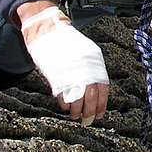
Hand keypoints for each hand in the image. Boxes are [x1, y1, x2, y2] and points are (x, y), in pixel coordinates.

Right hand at [18, 4, 109, 125]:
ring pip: (78, 100)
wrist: (48, 30)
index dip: (101, 104)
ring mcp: (71, 73)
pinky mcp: (56, 77)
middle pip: (91, 98)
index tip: (99, 114)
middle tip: (87, 121)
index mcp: (95, 62)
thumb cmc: (66, 42)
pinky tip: (65, 106)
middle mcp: (85, 69)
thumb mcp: (86, 52)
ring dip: (77, 111)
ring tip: (75, 114)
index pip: (103, 89)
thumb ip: (91, 69)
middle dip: (89, 112)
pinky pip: (63, 97)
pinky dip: (65, 104)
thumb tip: (95, 89)